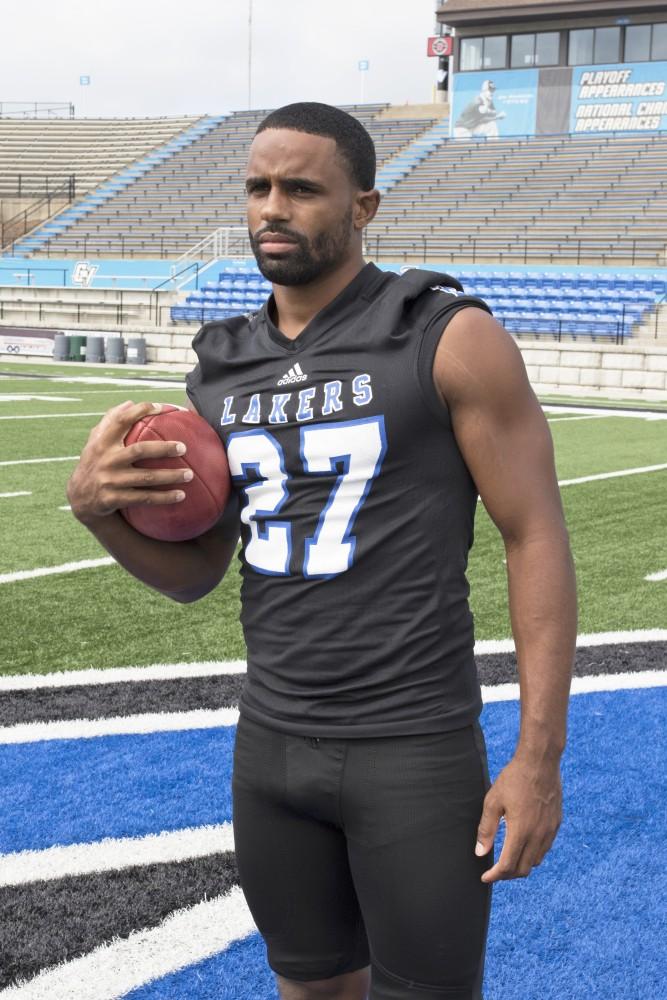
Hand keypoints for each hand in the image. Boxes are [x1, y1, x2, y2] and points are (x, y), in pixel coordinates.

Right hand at [66, 401, 190, 524]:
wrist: (80, 499)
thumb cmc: (95, 463)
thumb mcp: (96, 442)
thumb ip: (110, 422)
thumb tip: (130, 402)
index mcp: (102, 442)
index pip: (121, 420)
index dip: (140, 411)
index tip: (162, 407)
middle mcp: (105, 459)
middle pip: (140, 450)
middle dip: (164, 448)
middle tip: (184, 447)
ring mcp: (109, 480)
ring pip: (146, 477)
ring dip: (170, 476)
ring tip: (190, 474)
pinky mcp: (113, 499)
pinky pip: (144, 498)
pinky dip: (164, 497)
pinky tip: (181, 496)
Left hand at [474, 755, 561, 882]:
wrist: (540, 762)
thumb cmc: (514, 779)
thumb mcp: (493, 801)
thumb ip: (486, 830)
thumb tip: (480, 853)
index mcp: (521, 831)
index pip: (508, 866)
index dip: (494, 875)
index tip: (485, 877)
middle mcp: (538, 835)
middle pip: (523, 869)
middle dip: (507, 875)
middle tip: (494, 871)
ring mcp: (549, 831)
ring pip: (535, 861)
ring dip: (521, 865)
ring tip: (507, 859)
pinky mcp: (556, 824)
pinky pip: (545, 849)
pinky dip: (532, 854)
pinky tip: (523, 845)